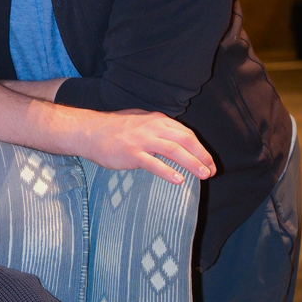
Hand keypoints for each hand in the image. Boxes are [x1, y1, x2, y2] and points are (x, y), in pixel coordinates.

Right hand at [76, 108, 215, 184]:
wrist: (90, 131)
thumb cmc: (115, 129)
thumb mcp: (141, 122)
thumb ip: (158, 129)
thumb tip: (175, 142)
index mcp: (158, 120)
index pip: (186, 134)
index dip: (201, 149)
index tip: (209, 162)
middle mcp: (153, 128)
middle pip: (185, 141)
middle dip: (201, 156)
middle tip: (211, 171)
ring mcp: (142, 140)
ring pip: (174, 150)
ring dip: (191, 163)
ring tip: (203, 175)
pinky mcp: (132, 153)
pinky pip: (153, 163)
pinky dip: (168, 172)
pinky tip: (178, 180)